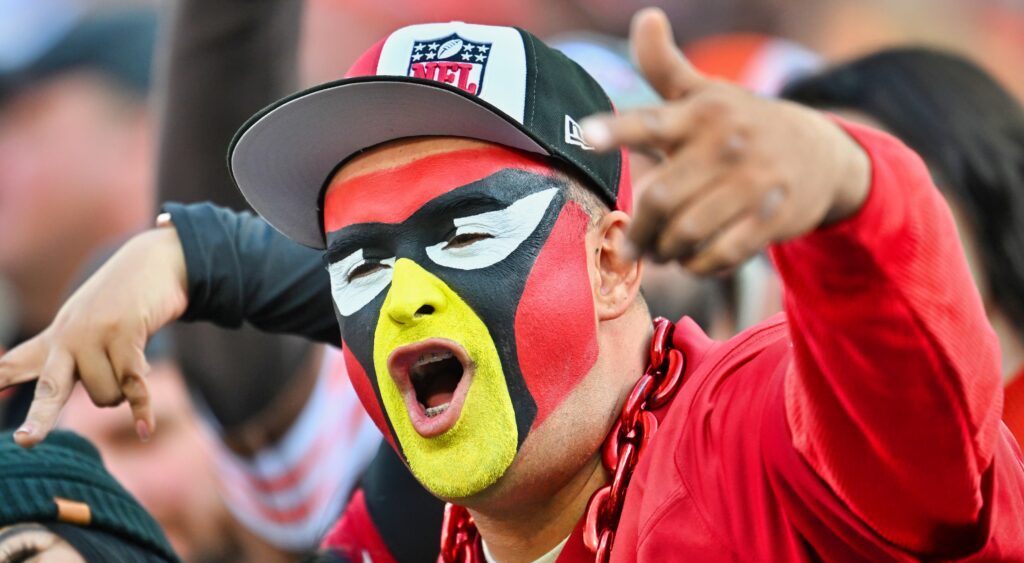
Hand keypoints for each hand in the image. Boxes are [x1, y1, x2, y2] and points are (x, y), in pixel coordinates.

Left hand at [0, 227, 188, 446]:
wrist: (153, 263)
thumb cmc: (119, 304)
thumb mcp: (86, 329)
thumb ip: (76, 366)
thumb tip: (100, 407)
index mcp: (53, 342)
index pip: (9, 367)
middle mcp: (68, 340)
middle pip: (50, 389)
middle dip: (39, 418)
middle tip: (26, 442)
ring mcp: (96, 336)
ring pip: (107, 396)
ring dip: (124, 392)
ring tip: (131, 364)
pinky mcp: (127, 334)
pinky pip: (134, 385)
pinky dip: (142, 409)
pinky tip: (144, 431)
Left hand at [581, 8, 869, 273]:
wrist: (822, 154)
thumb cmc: (742, 124)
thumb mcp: (706, 93)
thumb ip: (665, 66)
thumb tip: (646, 16)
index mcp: (699, 114)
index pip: (650, 121)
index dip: (616, 129)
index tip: (586, 137)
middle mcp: (724, 145)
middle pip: (660, 198)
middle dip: (640, 230)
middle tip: (634, 242)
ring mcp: (751, 183)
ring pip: (687, 232)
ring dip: (666, 251)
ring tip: (662, 251)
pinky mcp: (771, 218)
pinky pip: (720, 254)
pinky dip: (698, 265)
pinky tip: (694, 260)